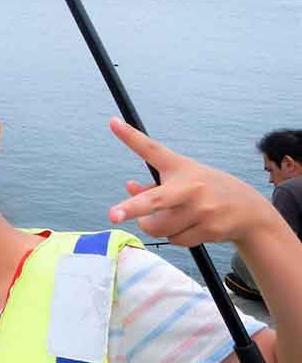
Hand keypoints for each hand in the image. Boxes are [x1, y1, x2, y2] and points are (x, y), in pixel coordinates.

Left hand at [107, 117, 277, 247]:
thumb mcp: (183, 180)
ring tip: (174, 218)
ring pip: (159, 227)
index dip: (131, 137)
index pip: (152, 150)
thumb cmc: (207, 191)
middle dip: (132, 208)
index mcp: (180, 167)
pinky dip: (176, 237)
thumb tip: (129, 187)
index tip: (113, 123)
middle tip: (112, 216)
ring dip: (156, 227)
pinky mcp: (209, 229)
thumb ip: (154, 185)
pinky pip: (175, 240)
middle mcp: (190, 187)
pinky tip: (193, 226)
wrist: (250, 211)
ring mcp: (201, 209)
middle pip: (155, 200)